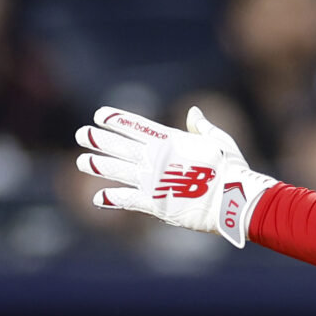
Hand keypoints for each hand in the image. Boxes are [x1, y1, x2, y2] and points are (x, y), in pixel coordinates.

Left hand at [75, 104, 277, 246]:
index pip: (135, 125)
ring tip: (82, 161)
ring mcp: (152, 180)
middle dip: (98, 139)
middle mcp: (155, 158)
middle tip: (81, 134)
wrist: (234, 199)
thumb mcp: (219, 141)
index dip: (115, 120)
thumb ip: (201, 128)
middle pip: (119, 145)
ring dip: (98, 164)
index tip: (99, 115)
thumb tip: (193, 112)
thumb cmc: (232, 170)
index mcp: (170, 140)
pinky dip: (111, 199)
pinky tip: (98, 198)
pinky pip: (127, 199)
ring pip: (116, 169)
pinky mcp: (154, 203)